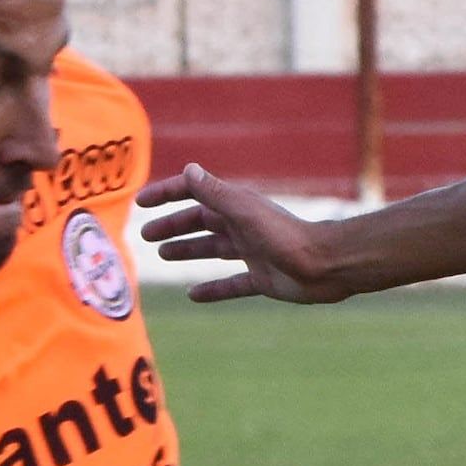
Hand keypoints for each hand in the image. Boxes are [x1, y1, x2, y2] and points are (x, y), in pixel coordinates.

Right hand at [142, 163, 359, 303]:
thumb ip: (216, 193)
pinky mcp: (262, 278)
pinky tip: (194, 296)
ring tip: (163, 255)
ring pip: (212, 250)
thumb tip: (189, 169)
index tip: (141, 203)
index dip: (167, 195)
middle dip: (173, 226)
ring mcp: (252, 253)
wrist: (324, 267)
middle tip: (146, 235)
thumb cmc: (285, 236)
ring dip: (188, 250)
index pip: (194, 194)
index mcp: (236, 206)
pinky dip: (212, 289)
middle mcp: (242, 226)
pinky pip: (231, 284)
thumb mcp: (244, 212)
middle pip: (200, 223)